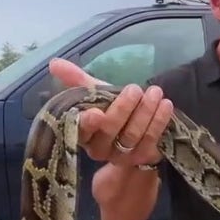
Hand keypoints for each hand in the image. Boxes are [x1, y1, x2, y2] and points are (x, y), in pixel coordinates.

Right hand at [48, 57, 172, 166]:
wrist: (138, 129)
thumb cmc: (112, 108)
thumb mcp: (95, 92)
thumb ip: (76, 78)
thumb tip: (54, 62)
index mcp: (83, 132)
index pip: (81, 129)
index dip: (88, 123)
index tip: (97, 114)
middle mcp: (99, 148)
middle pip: (110, 130)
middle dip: (123, 108)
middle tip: (135, 89)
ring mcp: (122, 156)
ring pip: (133, 135)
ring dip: (145, 111)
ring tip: (155, 92)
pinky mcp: (144, 157)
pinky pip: (152, 139)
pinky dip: (159, 120)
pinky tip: (165, 105)